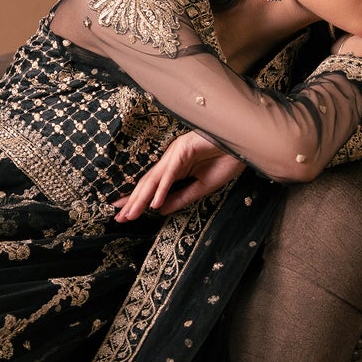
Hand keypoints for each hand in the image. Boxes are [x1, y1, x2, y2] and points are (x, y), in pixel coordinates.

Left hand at [113, 131, 246, 220]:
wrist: (243, 144)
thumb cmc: (226, 160)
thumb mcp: (202, 187)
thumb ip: (181, 198)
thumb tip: (160, 210)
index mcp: (175, 168)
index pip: (152, 187)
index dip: (138, 201)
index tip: (125, 215)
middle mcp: (171, 160)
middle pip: (147, 184)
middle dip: (132, 202)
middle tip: (119, 218)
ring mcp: (176, 154)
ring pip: (154, 179)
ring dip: (141, 198)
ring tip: (130, 214)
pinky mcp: (184, 149)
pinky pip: (171, 173)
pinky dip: (162, 189)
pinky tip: (155, 203)